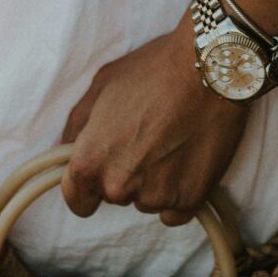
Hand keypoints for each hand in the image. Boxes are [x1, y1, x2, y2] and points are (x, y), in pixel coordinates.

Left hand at [59, 12, 247, 228]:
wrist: (211, 67)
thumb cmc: (154, 69)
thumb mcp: (103, 84)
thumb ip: (77, 124)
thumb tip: (66, 148)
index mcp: (91, 161)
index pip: (78, 200)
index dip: (88, 184)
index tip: (104, 168)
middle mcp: (119, 186)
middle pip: (116, 195)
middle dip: (126, 172)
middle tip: (147, 137)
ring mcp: (156, 197)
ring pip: (148, 200)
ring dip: (156, 180)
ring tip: (173, 140)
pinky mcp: (190, 200)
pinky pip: (176, 209)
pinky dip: (181, 190)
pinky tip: (188, 157)